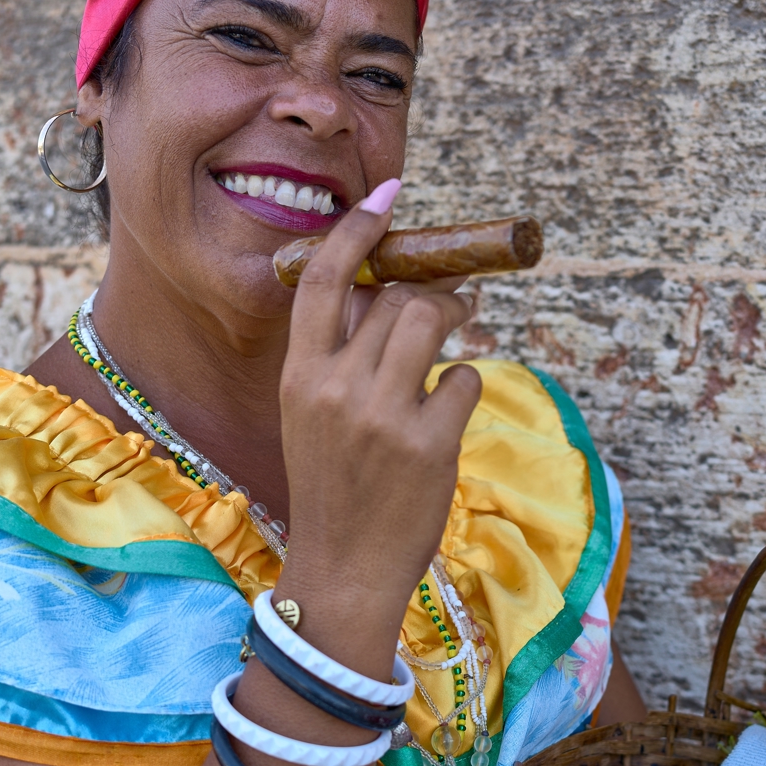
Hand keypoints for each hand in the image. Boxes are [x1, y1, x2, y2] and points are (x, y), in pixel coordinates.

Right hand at [278, 179, 481, 659]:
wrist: (342, 568)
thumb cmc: (333, 486)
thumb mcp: (314, 416)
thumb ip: (340, 358)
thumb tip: (387, 293)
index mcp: (301, 376)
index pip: (325, 280)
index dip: (359, 230)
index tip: (388, 196)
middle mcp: (338, 388)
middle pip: (396, 297)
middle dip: (431, 290)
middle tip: (454, 293)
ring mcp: (384, 416)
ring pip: (432, 325)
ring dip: (453, 324)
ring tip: (457, 336)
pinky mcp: (430, 444)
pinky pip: (464, 378)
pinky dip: (462, 387)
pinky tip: (447, 413)